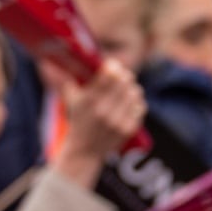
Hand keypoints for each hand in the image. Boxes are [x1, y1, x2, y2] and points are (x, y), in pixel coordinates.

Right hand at [48, 58, 146, 179]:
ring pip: (135, 93)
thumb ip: (73, 79)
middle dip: (124, 76)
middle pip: (125, 82)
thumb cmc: (78, 121)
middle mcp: (104, 111)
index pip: (110, 75)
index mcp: (89, 101)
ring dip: (132, 88)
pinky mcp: (128, 129)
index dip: (114, 67)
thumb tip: (76, 59)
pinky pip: (140, 107)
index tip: (113, 66)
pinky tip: (131, 101)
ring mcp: (117, 121)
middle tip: (123, 75)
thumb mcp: (71, 100)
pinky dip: (136, 102)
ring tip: (127, 88)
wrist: (84, 152)